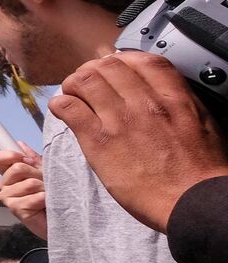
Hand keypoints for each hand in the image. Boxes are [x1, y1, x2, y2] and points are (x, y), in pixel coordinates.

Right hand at [0, 142, 46, 238]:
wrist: (64, 219)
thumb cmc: (55, 196)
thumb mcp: (45, 171)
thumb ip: (33, 158)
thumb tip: (20, 144)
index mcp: (8, 175)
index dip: (10, 155)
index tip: (27, 159)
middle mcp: (5, 186)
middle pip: (17, 167)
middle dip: (38, 173)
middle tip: (46, 183)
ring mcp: (8, 199)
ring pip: (29, 182)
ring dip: (45, 188)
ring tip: (49, 195)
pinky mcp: (16, 210)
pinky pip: (33, 197)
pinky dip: (46, 199)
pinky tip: (47, 204)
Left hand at [51, 52, 227, 232]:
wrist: (193, 203)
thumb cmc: (201, 172)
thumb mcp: (202, 124)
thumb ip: (179, 103)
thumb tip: (158, 92)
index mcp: (174, 97)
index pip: (140, 59)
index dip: (121, 60)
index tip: (113, 68)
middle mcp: (146, 103)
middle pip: (107, 66)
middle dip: (93, 70)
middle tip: (87, 82)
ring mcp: (120, 120)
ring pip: (84, 81)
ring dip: (73, 84)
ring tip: (72, 94)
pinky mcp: (99, 141)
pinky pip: (68, 107)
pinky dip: (60, 104)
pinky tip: (63, 110)